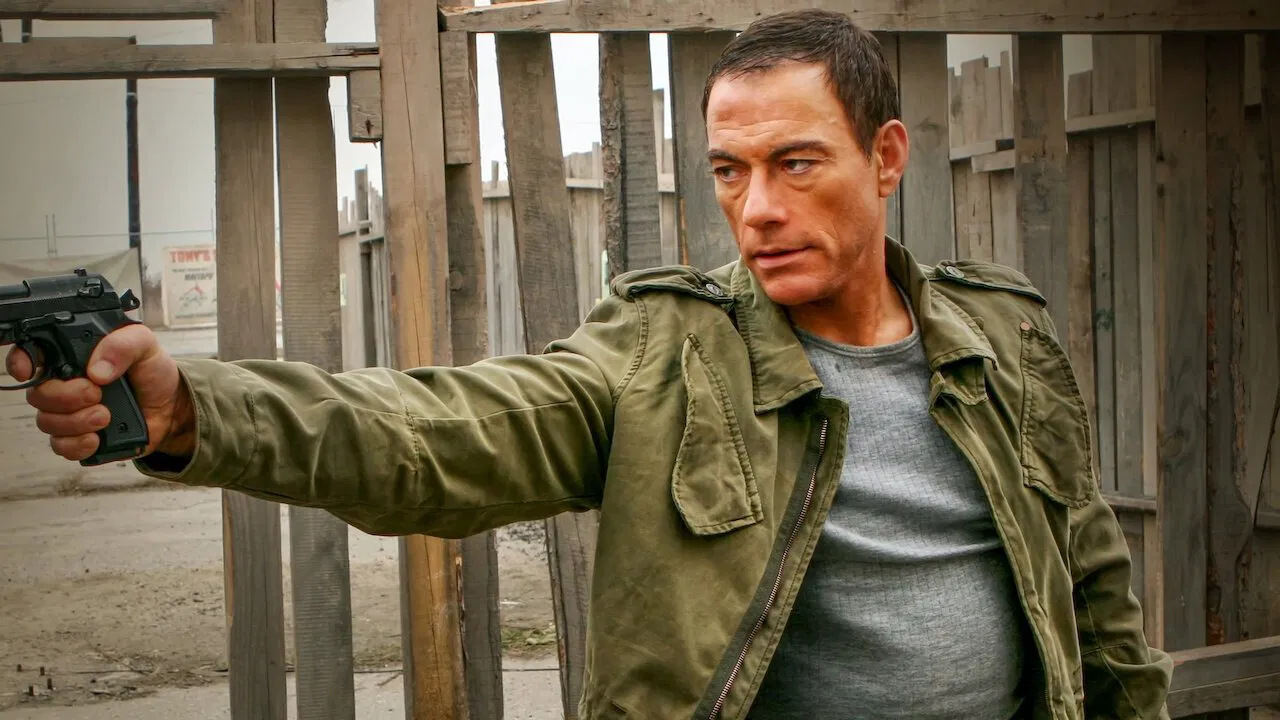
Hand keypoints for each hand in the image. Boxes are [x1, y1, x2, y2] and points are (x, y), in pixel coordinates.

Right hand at [5, 324, 194, 462]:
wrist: (173, 407)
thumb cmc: (153, 372)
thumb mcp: (145, 345)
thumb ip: (123, 344)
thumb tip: (97, 369)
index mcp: (74, 356)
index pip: (32, 355)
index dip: (22, 362)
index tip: (30, 371)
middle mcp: (65, 384)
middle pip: (38, 394)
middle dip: (65, 396)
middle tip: (96, 393)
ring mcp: (70, 413)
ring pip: (47, 422)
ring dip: (76, 421)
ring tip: (105, 415)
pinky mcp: (80, 438)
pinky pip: (62, 447)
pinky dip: (78, 444)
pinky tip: (98, 437)